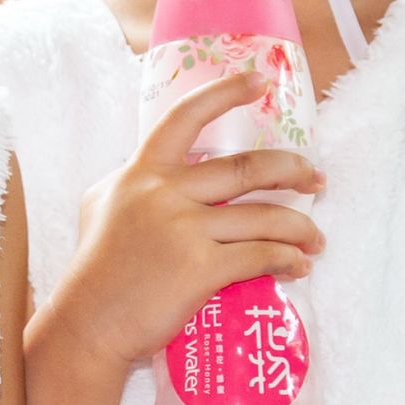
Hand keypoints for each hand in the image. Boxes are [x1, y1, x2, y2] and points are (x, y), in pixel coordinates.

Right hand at [58, 72, 322, 371]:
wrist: (89, 324)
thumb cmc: (95, 269)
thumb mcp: (103, 206)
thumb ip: (138, 182)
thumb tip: (173, 171)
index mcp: (143, 172)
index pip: (186, 117)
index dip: (225, 92)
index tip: (259, 81)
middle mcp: (166, 193)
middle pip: (246, 168)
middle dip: (292, 171)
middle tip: (316, 179)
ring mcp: (185, 230)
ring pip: (263, 217)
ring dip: (299, 227)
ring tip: (315, 239)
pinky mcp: (201, 270)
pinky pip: (260, 256)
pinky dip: (286, 260)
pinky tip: (297, 266)